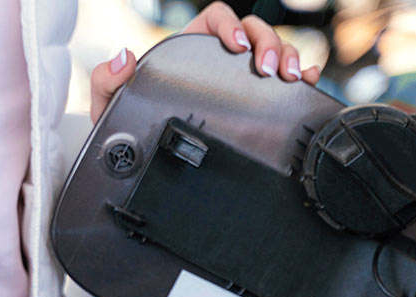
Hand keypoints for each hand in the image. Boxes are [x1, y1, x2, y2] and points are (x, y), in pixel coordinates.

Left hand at [90, 1, 320, 122]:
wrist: (140, 158)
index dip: (231, 26)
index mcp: (189, 49)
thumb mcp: (110, 104)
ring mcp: (240, 79)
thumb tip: (123, 57)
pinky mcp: (255, 102)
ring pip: (273, 52)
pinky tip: (306, 85)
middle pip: (253, 32)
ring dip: (288, 58)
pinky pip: (282, 82)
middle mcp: (217, 59)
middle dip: (269, 44)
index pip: (217, 19)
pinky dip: (300, 78)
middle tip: (274, 70)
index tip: (236, 49)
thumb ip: (108, 79)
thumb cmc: (128, 125)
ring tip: (291, 80)